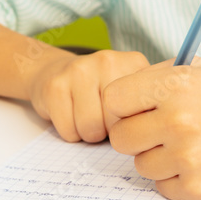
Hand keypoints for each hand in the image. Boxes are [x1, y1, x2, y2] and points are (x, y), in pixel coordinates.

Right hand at [24, 50, 149, 142]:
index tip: (126, 120)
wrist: (54, 70)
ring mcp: (79, 70)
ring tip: (87, 118)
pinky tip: (70, 115)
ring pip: (91, 129)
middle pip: (116, 124)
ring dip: (89, 134)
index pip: (142, 115)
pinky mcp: (55, 86)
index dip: (133, 127)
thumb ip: (145, 108)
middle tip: (102, 119)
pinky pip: (69, 131)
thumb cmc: (99, 91)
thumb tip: (146, 138)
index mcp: (134, 63)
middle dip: (109, 132)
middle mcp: (108, 61)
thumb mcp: (130, 92)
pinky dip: (70, 133)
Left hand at [103, 59, 200, 199]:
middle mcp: (179, 119)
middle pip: (120, 139)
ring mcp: (188, 156)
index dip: (121, 107)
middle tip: (161, 132)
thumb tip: (110, 100)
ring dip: (157, 159)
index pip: (113, 100)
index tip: (135, 111)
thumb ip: (153, 80)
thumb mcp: (197, 71)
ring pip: (140, 166)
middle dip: (136, 136)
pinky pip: (162, 187)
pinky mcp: (198, 186)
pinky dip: (176, 179)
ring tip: (188, 146)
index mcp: (175, 84)